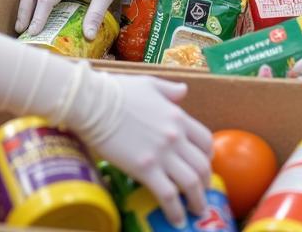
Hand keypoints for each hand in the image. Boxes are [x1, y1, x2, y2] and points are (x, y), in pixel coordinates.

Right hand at [82, 73, 211, 226]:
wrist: (93, 102)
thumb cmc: (118, 90)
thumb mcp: (149, 83)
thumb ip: (169, 90)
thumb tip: (183, 91)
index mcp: (177, 116)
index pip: (205, 140)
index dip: (208, 156)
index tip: (204, 165)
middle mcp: (175, 136)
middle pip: (202, 165)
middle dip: (206, 183)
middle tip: (202, 193)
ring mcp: (162, 154)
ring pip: (191, 183)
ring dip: (197, 201)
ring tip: (196, 211)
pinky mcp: (145, 169)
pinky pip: (168, 195)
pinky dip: (175, 211)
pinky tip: (176, 220)